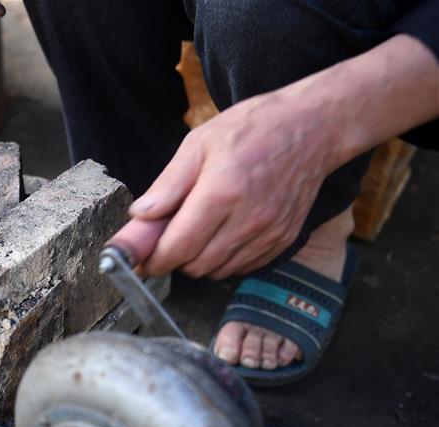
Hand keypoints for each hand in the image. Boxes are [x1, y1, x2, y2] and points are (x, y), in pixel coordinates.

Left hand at [127, 90, 340, 279]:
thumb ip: (168, 184)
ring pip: (217, 270)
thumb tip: (140, 216)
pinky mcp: (283, 240)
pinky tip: (220, 234)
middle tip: (165, 240)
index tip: (140, 260)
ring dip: (198, 260)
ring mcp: (269, 234)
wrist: (313, 128)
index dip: (153, 260)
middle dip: (173, 259)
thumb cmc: (253, 128)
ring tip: (194, 232)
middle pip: (195, 265)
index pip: (177, 248)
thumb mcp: (199, 143)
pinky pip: (242, 267)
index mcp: (221, 194)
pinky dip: (224, 260)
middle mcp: (247, 220)